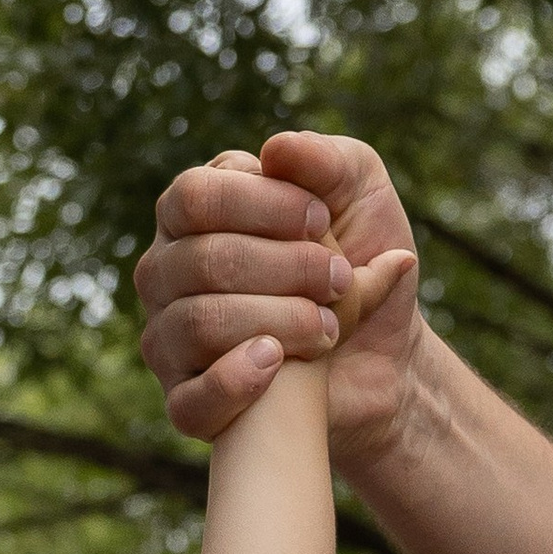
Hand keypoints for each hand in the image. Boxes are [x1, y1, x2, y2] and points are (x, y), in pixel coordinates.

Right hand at [137, 134, 423, 469]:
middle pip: (199, 261)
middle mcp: (168, 272)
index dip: (261, 205)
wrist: (385, 357)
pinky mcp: (186, 403)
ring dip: (276, 319)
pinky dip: (235, 381)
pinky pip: (190, 400)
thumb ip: (324, 161)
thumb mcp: (360, 193)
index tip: (322, 220)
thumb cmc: (361, 264)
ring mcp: (169, 340)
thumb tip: (276, 150)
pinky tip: (277, 363)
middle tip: (338, 279)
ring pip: (197, 324)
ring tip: (329, 326)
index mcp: (194, 212)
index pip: (195, 197)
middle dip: (283, 267)